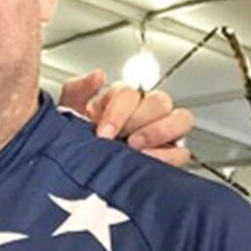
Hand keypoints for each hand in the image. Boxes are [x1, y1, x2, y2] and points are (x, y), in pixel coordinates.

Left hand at [59, 70, 193, 166]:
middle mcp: (145, 112)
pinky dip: (168, 157)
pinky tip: (147, 162)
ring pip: (180, 119)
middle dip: (140, 121)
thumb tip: (97, 77)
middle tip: (123, 139)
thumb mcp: (69, 117)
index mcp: (121, 100)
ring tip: (137, 149)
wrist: (78, 174)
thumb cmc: (77, 144)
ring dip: (159, 133)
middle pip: (160, 102)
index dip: (118, 111)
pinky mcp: (170, 156)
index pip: (130, 92)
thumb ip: (77, 91)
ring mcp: (161, 133)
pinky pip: (182, 152)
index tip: (104, 132)